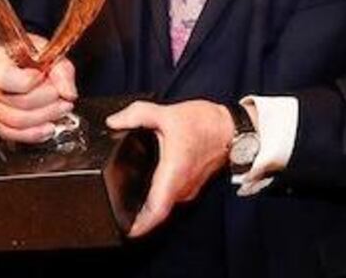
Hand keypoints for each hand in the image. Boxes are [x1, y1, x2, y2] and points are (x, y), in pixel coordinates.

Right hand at [0, 36, 76, 143]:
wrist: (16, 62)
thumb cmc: (25, 54)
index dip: (30, 80)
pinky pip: (15, 135)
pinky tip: (50, 126)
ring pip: (18, 121)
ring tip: (62, 107)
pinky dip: (36, 133)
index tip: (44, 74)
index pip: (7, 78)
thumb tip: (68, 92)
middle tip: (62, 94)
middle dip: (47, 100)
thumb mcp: (45, 50)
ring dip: (46, 116)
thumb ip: (60, 69)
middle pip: (17, 102)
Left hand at [107, 100, 234, 237]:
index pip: (157, 211)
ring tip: (129, 197)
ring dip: (150, 202)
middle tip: (118, 208)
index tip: (127, 230)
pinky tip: (150, 181)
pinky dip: (160, 192)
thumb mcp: (166, 114)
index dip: (140, 225)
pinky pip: (173, 194)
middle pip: (158, 209)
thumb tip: (113, 121)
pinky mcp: (193, 183)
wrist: (232, 128)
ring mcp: (189, 187)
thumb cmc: (205, 124)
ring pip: (165, 201)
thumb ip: (137, 115)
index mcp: (174, 173)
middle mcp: (182, 187)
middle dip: (138, 212)